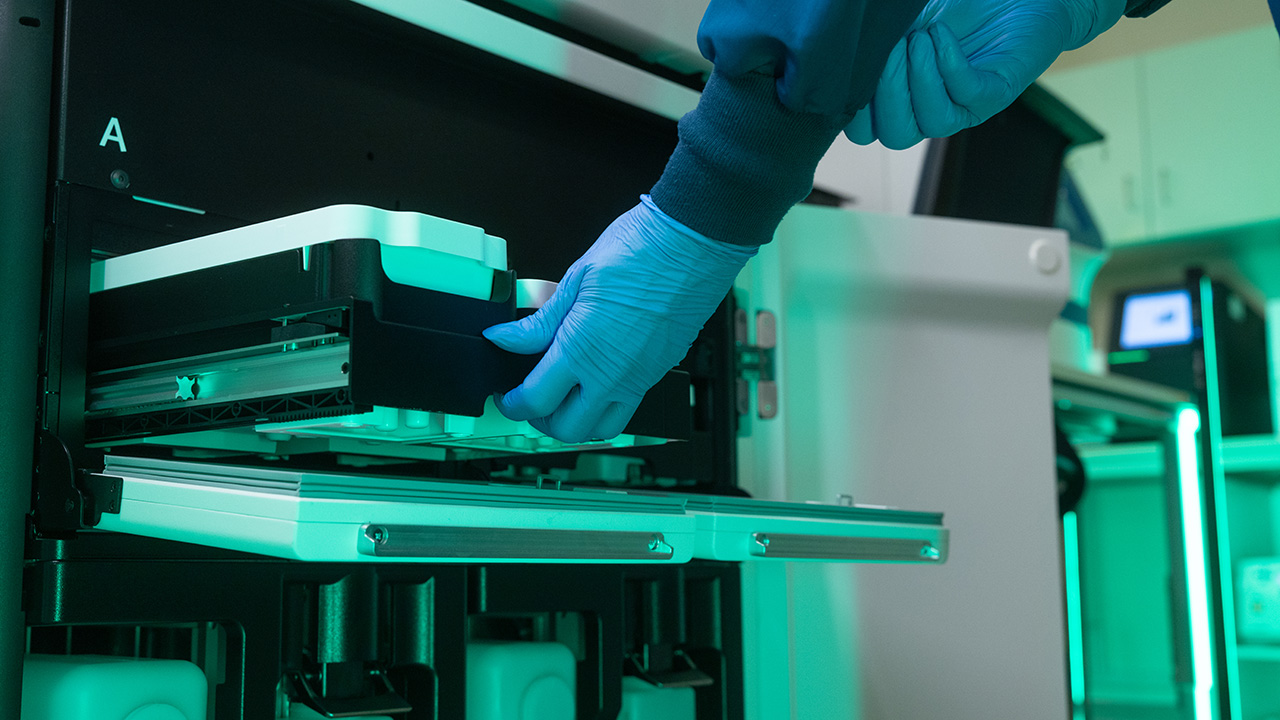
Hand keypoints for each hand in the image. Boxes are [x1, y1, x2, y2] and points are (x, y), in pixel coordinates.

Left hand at [483, 196, 755, 442]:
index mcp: (582, 350)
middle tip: (530, 401)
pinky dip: (605, 405)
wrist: (692, 244)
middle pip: (568, 429)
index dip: (513, 404)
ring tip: (563, 399)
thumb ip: (539, 322)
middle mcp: (611, 375)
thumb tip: (505, 338)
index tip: (506, 395)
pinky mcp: (658, 372)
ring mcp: (639, 378)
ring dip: (578, 422)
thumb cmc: (640, 251)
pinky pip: (628, 407)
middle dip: (541, 422)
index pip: (535, 400)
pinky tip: (595, 379)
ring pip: (602, 429)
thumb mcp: (576, 280)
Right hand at [844, 0, 1123, 149]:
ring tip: (920, 37)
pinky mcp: (996, 93)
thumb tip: (836, 34)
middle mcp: (928, 109)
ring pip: (930, 124)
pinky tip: (941, 35)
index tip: (854, 64)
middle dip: (884, 93)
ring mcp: (963, 106)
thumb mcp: (900, 17)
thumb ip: (872, 33)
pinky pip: (966, 95)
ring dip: (918, 80)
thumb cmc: (954, 5)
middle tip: (891, 47)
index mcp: (899, 99)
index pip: (862, 130)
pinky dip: (948, 66)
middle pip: (893, 135)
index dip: (851, 107)